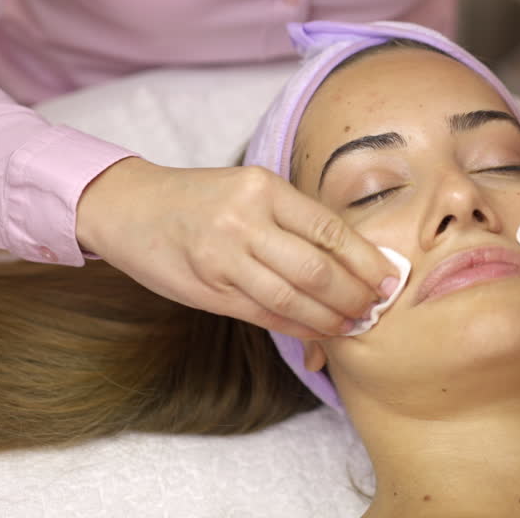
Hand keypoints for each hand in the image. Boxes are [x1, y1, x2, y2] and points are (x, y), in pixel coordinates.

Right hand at [76, 158, 396, 339]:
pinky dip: (298, 327)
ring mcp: (224, 258)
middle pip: (317, 269)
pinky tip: (319, 332)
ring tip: (353, 324)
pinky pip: (265, 315)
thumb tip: (351, 259)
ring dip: (330, 318)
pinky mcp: (210, 290)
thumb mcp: (248, 190)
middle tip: (375, 308)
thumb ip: (292, 220)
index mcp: (263, 187)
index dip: (365, 260)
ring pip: (293, 298)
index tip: (389, 278)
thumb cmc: (200, 199)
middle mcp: (245, 221)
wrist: (131, 208)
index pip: (329, 228)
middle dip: (354, 295)